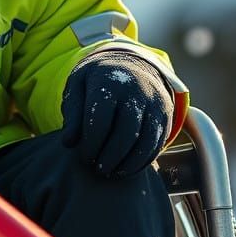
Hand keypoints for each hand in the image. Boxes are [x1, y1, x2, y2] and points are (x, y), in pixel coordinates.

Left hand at [60, 51, 172, 177]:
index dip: (91, 144)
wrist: (130, 63)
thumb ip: (72, 114)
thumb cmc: (97, 80)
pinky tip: (127, 168)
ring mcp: (155, 103)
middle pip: (126, 132)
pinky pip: (158, 143)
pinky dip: (143, 161)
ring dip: (129, 163)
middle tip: (98, 170)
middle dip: (110, 157)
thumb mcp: (77, 87)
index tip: (84, 157)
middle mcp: (137, 91)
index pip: (101, 120)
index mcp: (110, 81)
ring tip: (112, 173)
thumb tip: (68, 143)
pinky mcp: (167, 115)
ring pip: (147, 141)